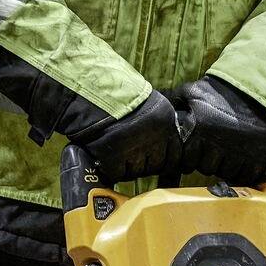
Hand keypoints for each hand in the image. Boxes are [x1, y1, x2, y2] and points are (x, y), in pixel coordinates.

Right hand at [67, 90, 183, 184]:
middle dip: (144, 164)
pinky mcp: (113, 157)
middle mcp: (155, 137)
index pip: (175, 155)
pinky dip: (111, 169)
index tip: (154, 159)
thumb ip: (159, 126)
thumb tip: (165, 148)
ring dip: (127, 167)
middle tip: (130, 153)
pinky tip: (106, 156)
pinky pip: (117, 173)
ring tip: (117, 151)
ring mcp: (135, 149)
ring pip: (137, 172)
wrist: (90, 91)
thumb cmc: (118, 96)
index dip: (163, 159)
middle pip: (156, 166)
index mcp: (166, 122)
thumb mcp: (149, 105)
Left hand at [171, 75, 265, 186]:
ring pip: (226, 173)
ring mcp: (239, 152)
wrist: (255, 92)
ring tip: (230, 147)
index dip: (192, 156)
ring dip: (226, 165)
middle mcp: (217, 142)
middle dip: (209, 160)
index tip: (199, 147)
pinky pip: (245, 176)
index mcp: (199, 129)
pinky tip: (242, 154)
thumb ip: (172, 102)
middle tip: (216, 145)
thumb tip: (148, 110)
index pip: (187, 161)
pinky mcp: (258, 158)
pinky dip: (244, 169)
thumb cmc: (218, 94)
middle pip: (206, 168)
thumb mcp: (191, 92)